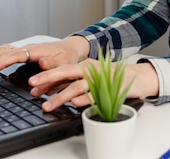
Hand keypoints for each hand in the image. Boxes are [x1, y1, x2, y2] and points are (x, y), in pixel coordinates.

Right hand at [0, 36, 89, 81]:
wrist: (71, 48)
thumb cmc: (67, 58)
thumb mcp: (63, 64)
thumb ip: (52, 66)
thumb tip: (42, 64)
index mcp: (36, 51)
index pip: (15, 56)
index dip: (1, 63)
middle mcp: (28, 47)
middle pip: (4, 53)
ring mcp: (24, 48)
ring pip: (2, 50)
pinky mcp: (23, 50)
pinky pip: (5, 51)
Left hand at [28, 60, 158, 111]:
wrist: (138, 77)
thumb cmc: (111, 78)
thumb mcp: (90, 77)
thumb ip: (73, 81)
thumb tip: (51, 90)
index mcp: (84, 65)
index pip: (62, 69)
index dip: (46, 76)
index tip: (31, 84)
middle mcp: (90, 69)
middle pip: (66, 72)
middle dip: (48, 79)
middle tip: (33, 87)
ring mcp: (100, 79)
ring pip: (77, 86)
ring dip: (61, 96)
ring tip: (48, 105)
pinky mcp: (110, 88)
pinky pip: (95, 95)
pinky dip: (84, 99)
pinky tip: (75, 104)